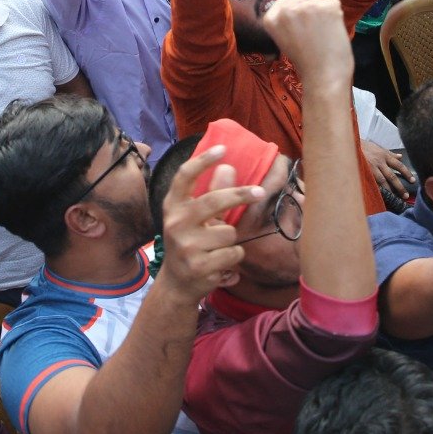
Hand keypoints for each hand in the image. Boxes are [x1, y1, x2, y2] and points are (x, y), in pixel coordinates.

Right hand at [155, 146, 262, 300]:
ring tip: (218, 248)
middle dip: (240, 195)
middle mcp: (175, 223)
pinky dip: (234, 257)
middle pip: (214, 201)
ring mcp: (186, 246)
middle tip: (260, 192)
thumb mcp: (195, 217)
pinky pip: (234, 252)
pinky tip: (221, 264)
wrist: (177, 284)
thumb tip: (228, 167)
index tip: (223, 148)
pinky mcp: (199, 266)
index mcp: (172, 206)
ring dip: (231, 240)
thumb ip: (211, 193)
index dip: (203, 160)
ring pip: (229, 232)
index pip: (184, 176)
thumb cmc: (190, 243)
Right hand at [263, 0, 353, 89]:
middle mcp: (286, 9)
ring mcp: (307, 6)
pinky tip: (332, 31)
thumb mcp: (283, 40)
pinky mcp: (327, 7)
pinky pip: (333, 3)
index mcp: (271, 18)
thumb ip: (286, 21)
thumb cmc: (305, 63)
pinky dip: (336, 15)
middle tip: (312, 35)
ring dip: (322, 14)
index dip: (296, 14)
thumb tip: (299, 3)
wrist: (323, 77)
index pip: (285, 0)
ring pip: (318, 1)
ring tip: (322, 36)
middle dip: (309, 12)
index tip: (299, 29)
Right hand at [362, 140, 414, 201]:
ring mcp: (371, 168)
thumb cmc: (365, 147)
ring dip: (389, 190)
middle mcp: (379, 162)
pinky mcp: (364, 172)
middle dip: (399, 186)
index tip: (413, 180)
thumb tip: (401, 156)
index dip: (406, 173)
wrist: (350, 144)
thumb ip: (390, 153)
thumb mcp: (378, 148)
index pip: (398, 165)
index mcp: (384, 155)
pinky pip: (372, 182)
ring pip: (382, 181)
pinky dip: (377, 188)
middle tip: (406, 195)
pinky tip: (381, 195)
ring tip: (395, 198)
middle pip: (392, 176)